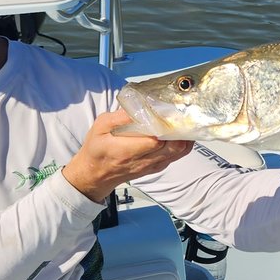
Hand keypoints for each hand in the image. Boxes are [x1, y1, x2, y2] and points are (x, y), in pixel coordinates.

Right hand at [64, 110, 194, 202]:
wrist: (96, 174)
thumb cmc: (97, 148)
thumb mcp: (100, 127)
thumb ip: (120, 117)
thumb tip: (139, 105)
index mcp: (125, 151)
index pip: (155, 141)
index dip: (165, 126)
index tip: (168, 111)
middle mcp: (142, 161)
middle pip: (173, 146)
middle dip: (180, 129)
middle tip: (180, 113)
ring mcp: (152, 166)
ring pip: (178, 152)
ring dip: (184, 135)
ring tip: (183, 119)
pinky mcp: (157, 167)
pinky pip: (176, 156)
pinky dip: (182, 143)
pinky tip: (179, 130)